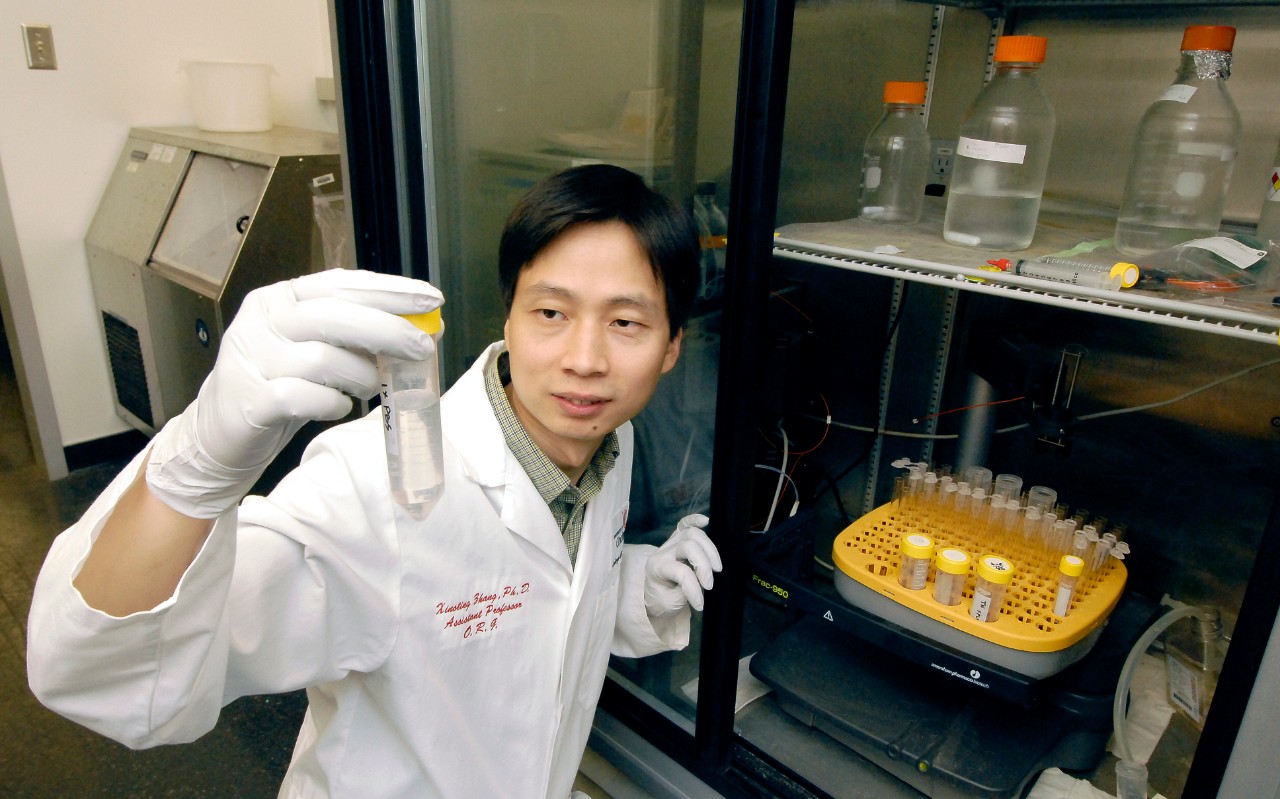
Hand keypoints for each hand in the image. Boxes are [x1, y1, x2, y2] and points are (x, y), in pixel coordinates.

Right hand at [147, 268, 441, 517]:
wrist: (220, 432)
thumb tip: (427, 328)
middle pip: (333, 315)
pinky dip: (334, 403)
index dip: (388, 290)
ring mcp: (251, 358)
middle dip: (387, 330)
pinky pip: (306, 397)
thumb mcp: (316, 349)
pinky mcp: (250, 399)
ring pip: (324, 358)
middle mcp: (262, 320)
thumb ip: (360, 336)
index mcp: (280, 298)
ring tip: (372, 388)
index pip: (339, 284)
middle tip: (423, 348)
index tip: (430, 298)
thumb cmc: (280, 384)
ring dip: (361, 376)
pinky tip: (339, 406)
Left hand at [644, 514, 722, 617]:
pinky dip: (695, 520)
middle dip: (704, 565)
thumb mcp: (671, 603)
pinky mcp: (676, 540)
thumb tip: (702, 579)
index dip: (694, 589)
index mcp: (656, 568)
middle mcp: (662, 551)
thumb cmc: (662, 602)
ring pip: (693, 534)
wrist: (655, 598)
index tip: (700, 605)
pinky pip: (684, 524)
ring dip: (710, 550)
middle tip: (709, 585)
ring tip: (716, 569)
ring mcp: (669, 543)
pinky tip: (705, 521)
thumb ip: (686, 590)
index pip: (681, 572)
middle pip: (689, 546)